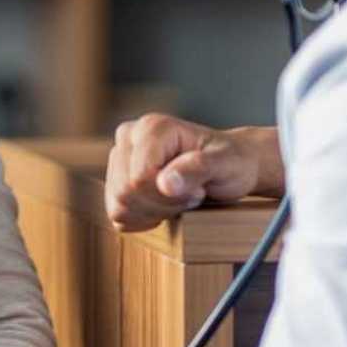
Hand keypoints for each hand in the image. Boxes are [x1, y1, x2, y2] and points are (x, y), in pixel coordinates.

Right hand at [105, 115, 283, 232]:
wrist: (229, 165)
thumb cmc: (231, 160)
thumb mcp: (226, 163)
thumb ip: (198, 168)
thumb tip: (165, 184)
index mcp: (152, 127)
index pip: (138, 178)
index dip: (169, 195)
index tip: (198, 189)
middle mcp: (128, 137)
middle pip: (126, 191)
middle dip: (161, 205)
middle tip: (191, 196)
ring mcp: (118, 159)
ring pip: (118, 205)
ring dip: (153, 212)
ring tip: (179, 200)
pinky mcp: (115, 180)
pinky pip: (117, 214)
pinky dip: (143, 219)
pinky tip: (164, 208)